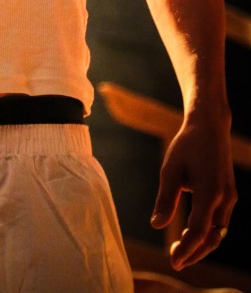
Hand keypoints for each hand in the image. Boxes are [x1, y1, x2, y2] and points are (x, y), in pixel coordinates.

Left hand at [150, 115, 236, 269]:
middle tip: (174, 260)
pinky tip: (191, 233)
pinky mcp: (230, 194)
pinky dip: (207, 233)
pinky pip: (221, 222)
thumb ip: (165, 199)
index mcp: (210, 191)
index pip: (199, 231)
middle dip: (195, 253)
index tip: (173, 260)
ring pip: (219, 232)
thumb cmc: (186, 145)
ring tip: (180, 250)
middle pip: (212, 238)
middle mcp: (225, 198)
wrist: (209, 126)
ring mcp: (230, 197)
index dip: (186, 249)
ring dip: (202, 245)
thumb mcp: (170, 169)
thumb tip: (156, 225)